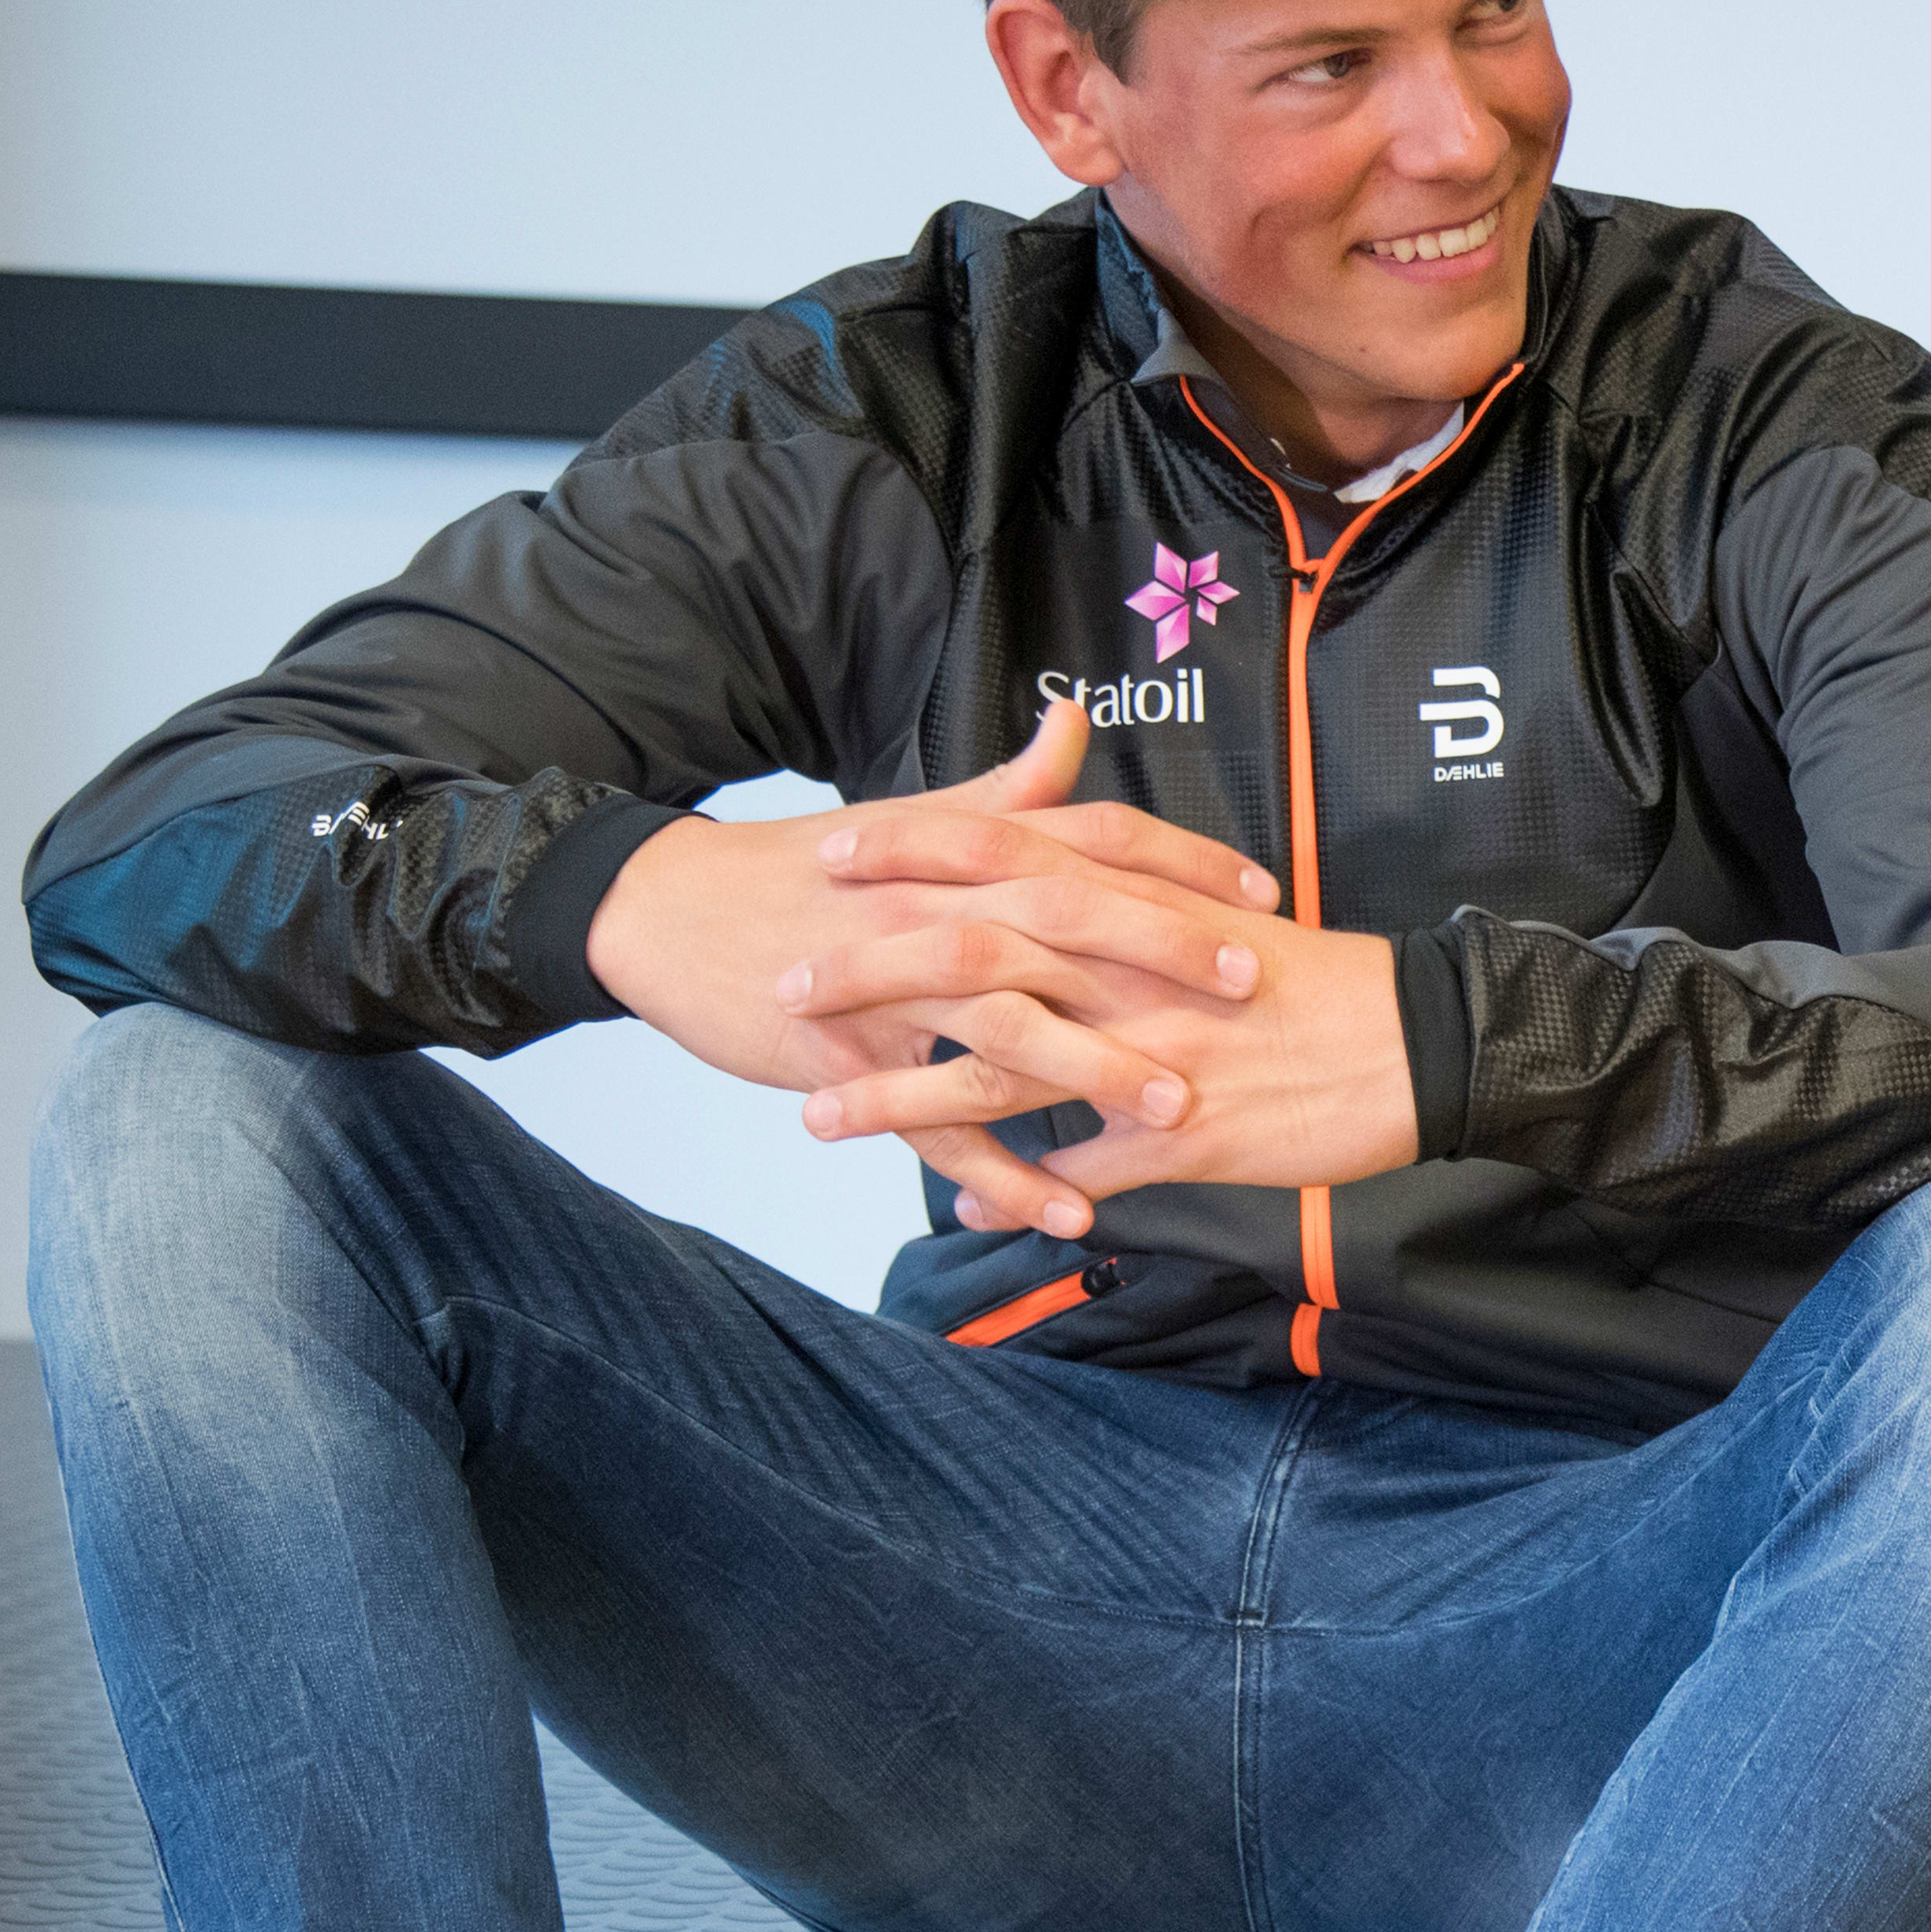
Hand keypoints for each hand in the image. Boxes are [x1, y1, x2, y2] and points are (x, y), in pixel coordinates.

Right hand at [584, 704, 1278, 1233]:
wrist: (668, 912)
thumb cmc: (805, 870)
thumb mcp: (911, 822)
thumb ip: (1009, 789)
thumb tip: (1076, 721)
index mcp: (965, 851)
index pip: (1093, 841)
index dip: (1181, 864)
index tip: (1262, 896)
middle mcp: (936, 909)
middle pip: (1064, 919)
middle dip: (1162, 952)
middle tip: (1251, 986)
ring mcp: (888, 987)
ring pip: (1005, 1026)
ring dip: (1095, 1069)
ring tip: (1178, 1109)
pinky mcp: (846, 1062)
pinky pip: (935, 1127)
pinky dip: (1003, 1173)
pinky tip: (1068, 1211)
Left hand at [786, 905, 1420, 1211]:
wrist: (1424, 1044)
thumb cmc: (1324, 984)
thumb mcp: (1223, 916)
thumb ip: (1136, 900)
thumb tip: (1057, 897)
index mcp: (1144, 905)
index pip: (1008, 856)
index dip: (915, 851)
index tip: (836, 848)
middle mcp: (1135, 971)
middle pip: (976, 956)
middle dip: (871, 972)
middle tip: (787, 984)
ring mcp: (1153, 1056)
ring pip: (1001, 1074)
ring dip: (901, 1098)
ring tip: (819, 1115)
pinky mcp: (1182, 1138)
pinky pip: (1077, 1171)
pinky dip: (1015, 1194)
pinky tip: (963, 1210)